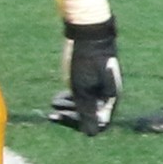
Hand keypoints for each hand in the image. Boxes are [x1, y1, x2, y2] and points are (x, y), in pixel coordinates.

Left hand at [48, 19, 120, 135]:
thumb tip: (92, 133)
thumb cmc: (86, 59)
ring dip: (69, 108)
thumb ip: (86, 111)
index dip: (80, 124)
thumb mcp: (82, 87)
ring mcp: (101, 85)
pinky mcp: (93, 77)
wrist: (88, 30)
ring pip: (86, 105)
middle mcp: (107, 93)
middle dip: (70, 116)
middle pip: (91, 115)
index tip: (63, 117)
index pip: (98, 123)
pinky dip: (71, 98)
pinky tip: (58, 97)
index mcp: (110, 97)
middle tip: (52, 114)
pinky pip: (84, 94)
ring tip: (52, 104)